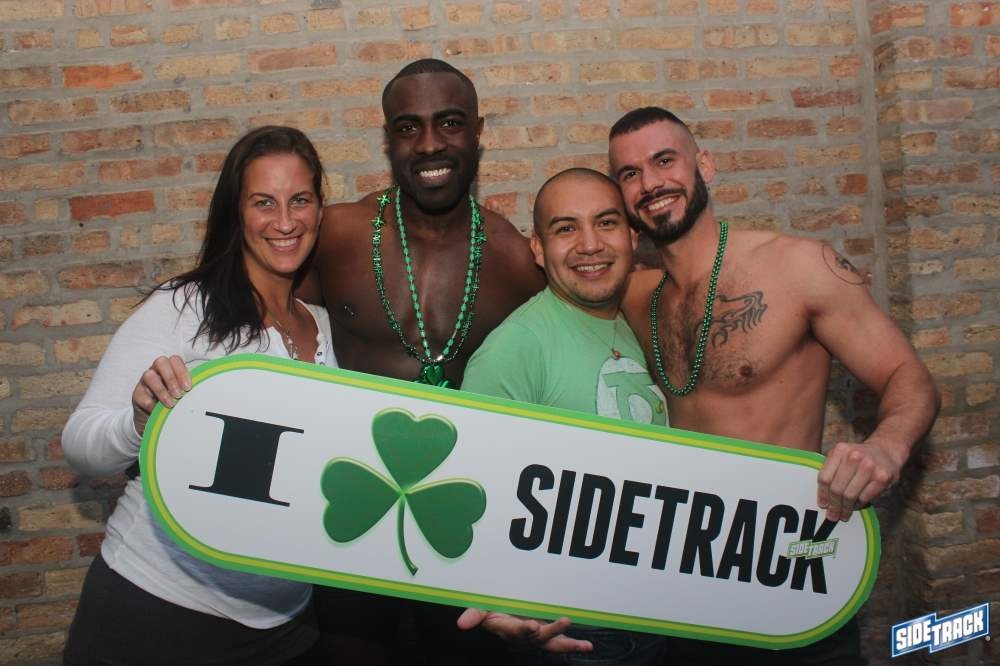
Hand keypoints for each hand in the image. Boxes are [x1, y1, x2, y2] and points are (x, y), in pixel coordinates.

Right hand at [131, 355, 190, 434]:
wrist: (155, 419)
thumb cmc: (174, 402)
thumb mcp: (184, 394)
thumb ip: (190, 389)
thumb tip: (208, 390)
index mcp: (170, 369)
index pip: (175, 360)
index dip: (182, 371)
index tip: (188, 387)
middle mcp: (156, 371)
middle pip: (161, 361)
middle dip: (171, 377)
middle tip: (179, 394)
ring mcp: (144, 382)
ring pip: (149, 376)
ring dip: (162, 390)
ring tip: (171, 404)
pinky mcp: (136, 394)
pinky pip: (141, 395)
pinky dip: (152, 404)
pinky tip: (158, 412)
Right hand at [457, 608, 592, 652]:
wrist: (503, 613)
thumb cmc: (492, 608)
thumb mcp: (481, 608)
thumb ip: (474, 614)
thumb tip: (461, 624)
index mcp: (508, 628)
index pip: (516, 631)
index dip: (524, 630)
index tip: (532, 625)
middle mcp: (524, 635)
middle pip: (539, 637)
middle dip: (552, 630)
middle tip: (564, 621)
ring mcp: (537, 637)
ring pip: (553, 643)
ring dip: (568, 643)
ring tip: (584, 644)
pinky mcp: (547, 635)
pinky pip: (561, 642)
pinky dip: (574, 644)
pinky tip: (588, 646)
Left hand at [817, 440, 898, 521]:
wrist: (885, 451)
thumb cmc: (858, 457)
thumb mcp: (841, 456)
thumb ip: (830, 471)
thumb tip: (823, 498)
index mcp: (840, 450)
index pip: (825, 478)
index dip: (822, 494)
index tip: (823, 505)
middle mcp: (854, 456)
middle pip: (837, 488)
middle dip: (834, 505)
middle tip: (833, 515)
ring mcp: (870, 466)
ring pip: (850, 495)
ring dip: (845, 508)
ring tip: (843, 514)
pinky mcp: (882, 477)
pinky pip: (864, 497)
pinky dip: (858, 505)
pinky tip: (856, 506)